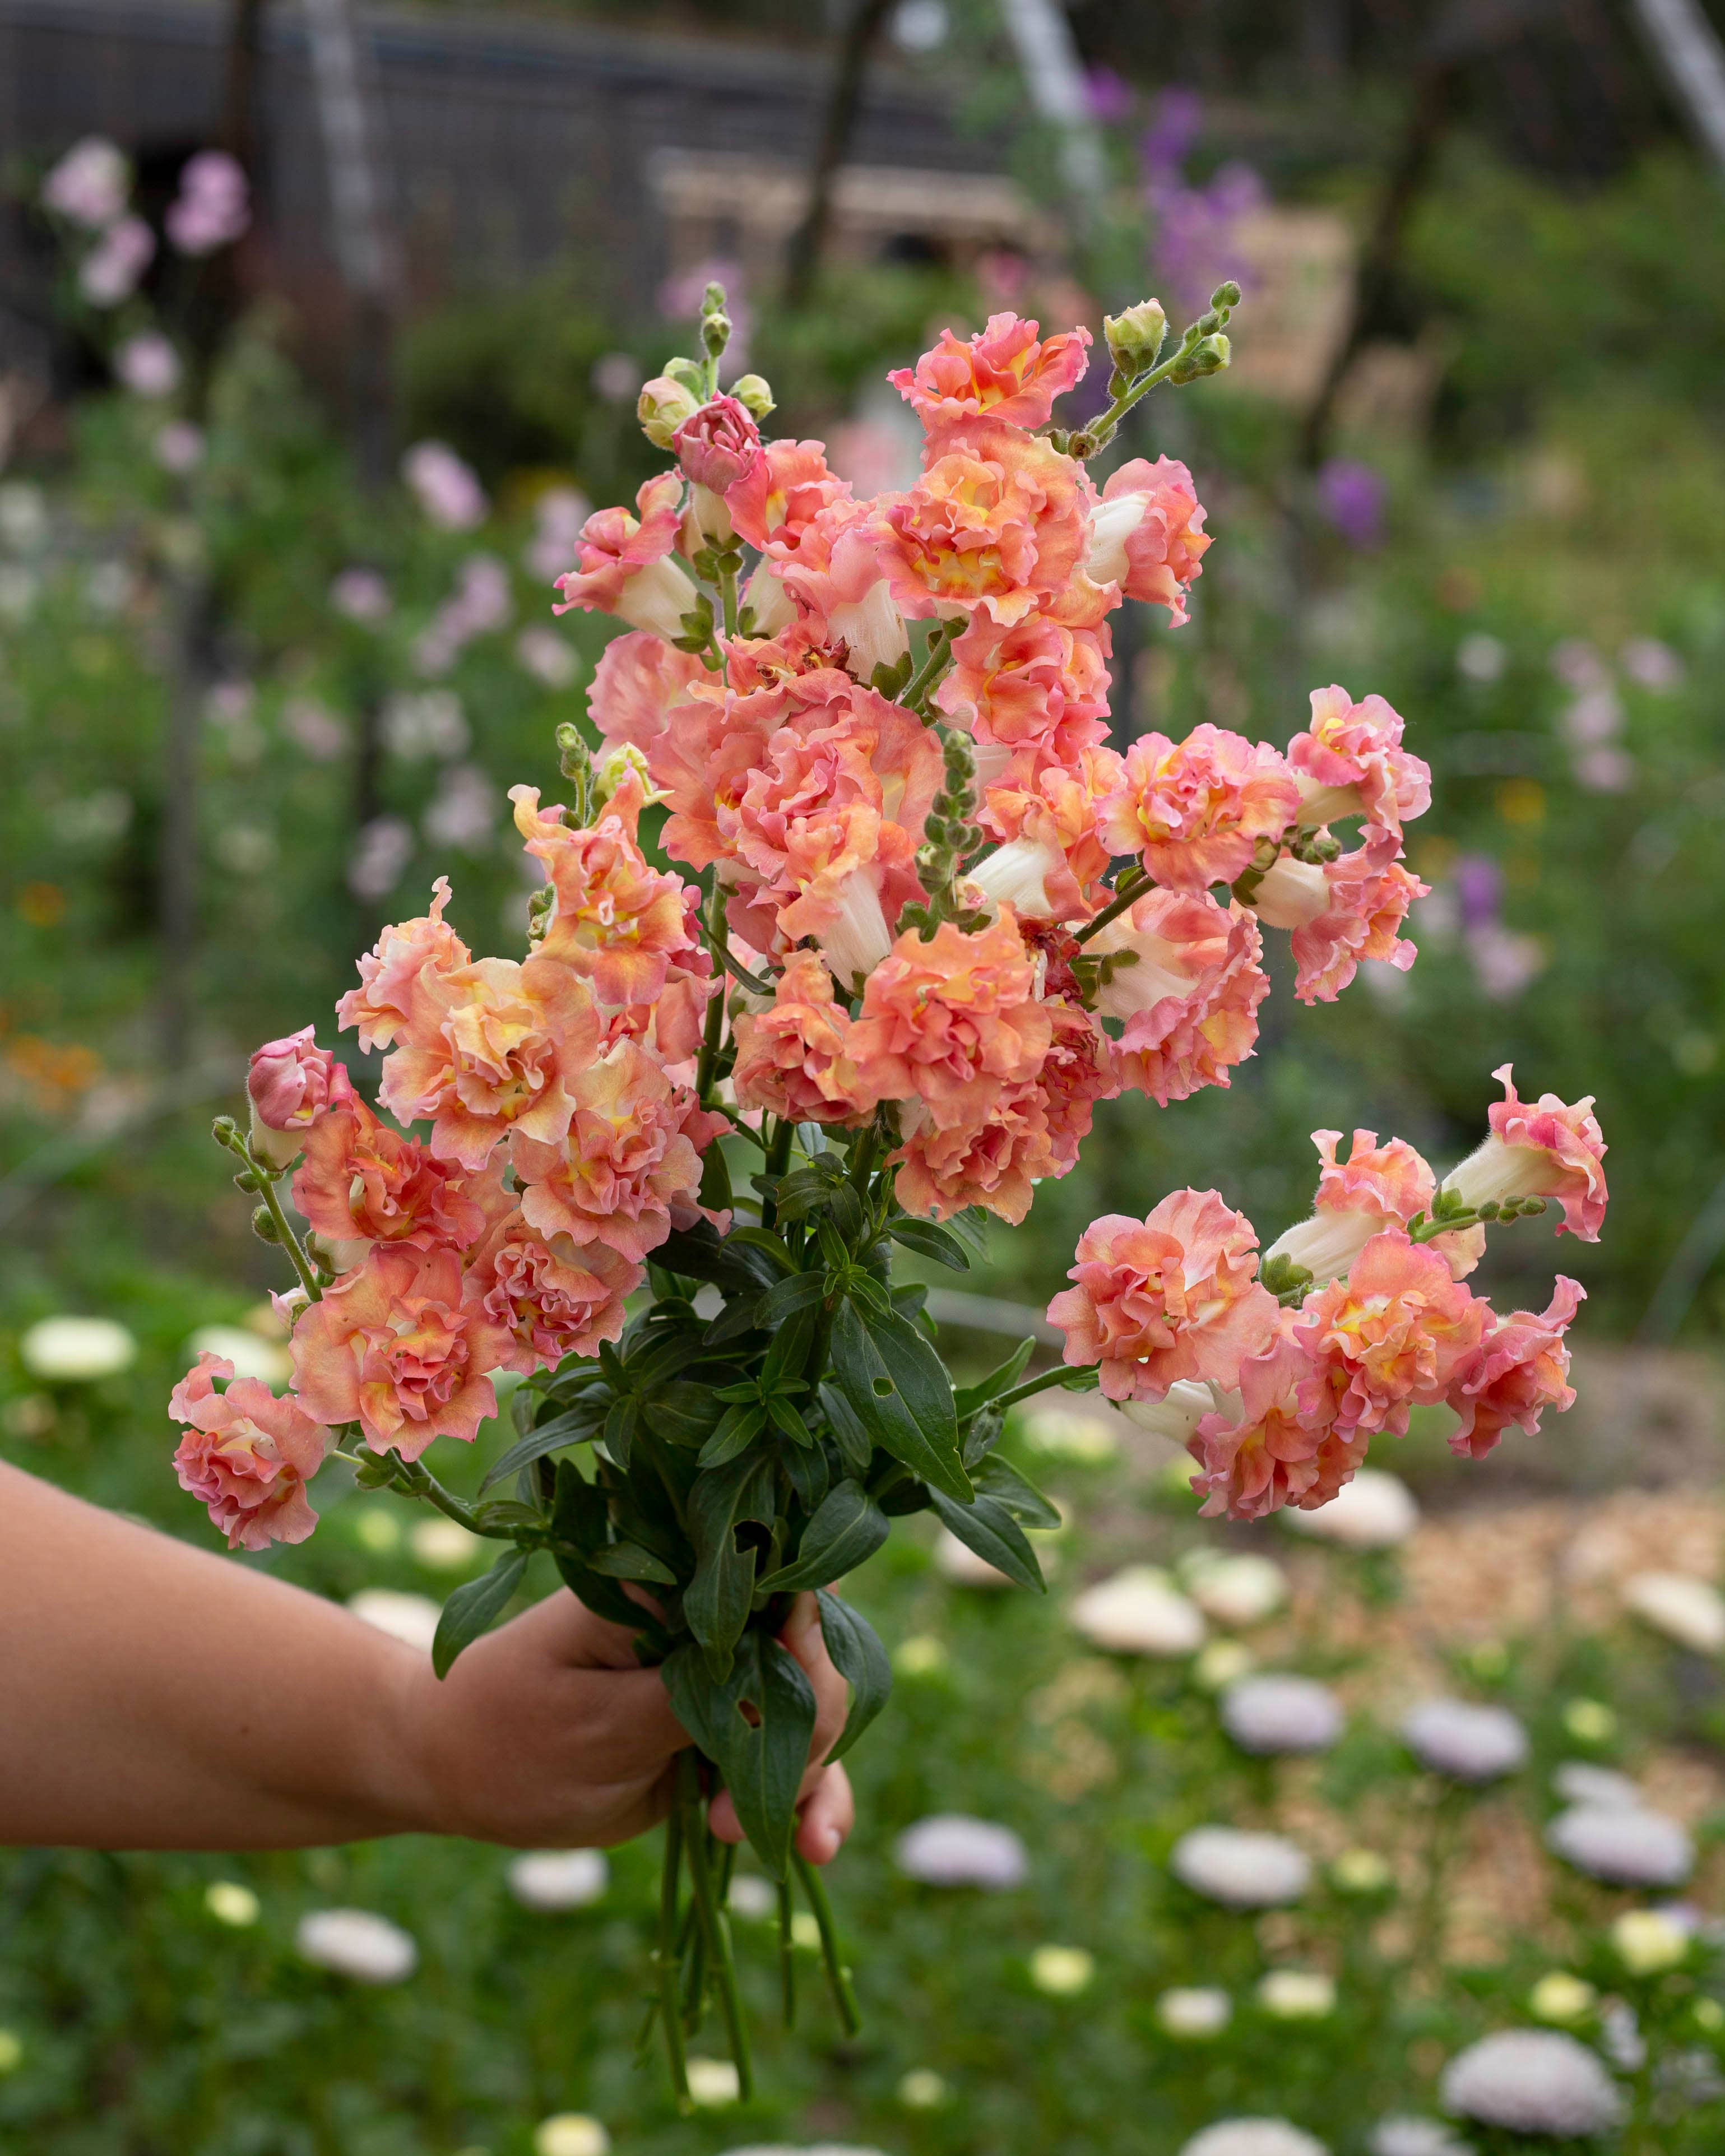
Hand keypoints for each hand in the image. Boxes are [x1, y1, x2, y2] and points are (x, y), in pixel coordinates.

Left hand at [400, 1586, 853, 1860]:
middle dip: (809, 1731)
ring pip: (811, 1712)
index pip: (782, 1587)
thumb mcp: (606, 1725)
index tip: (784, 1711)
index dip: (809, 1647)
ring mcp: (722, 1676)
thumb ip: (702, 1698)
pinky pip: (789, 1760)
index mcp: (675, 1581)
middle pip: (812, 1655)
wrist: (457, 1772)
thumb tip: (793, 1665)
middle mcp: (710, 1618)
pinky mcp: (722, 1730)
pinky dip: (810, 1799)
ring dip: (813, 1777)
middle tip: (740, 1800)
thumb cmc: (510, 1733)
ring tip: (781, 1841)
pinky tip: (814, 1848)